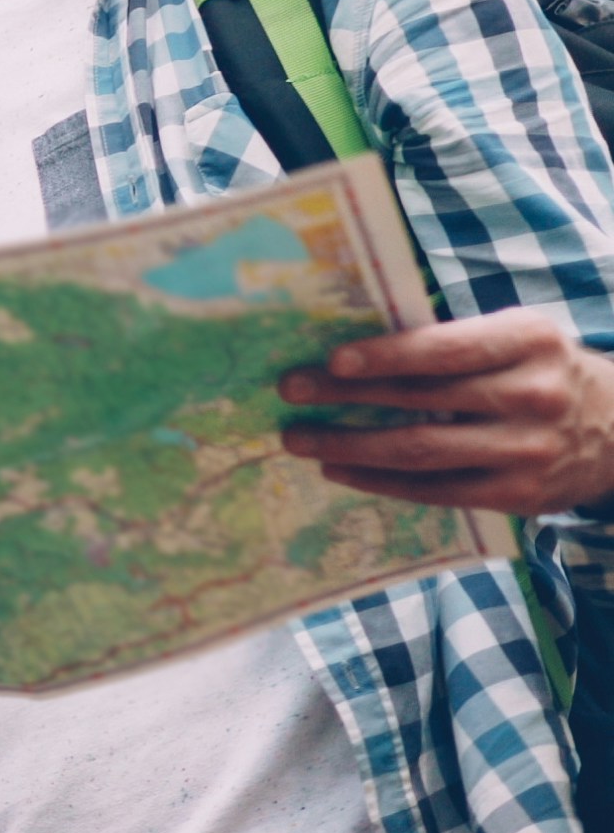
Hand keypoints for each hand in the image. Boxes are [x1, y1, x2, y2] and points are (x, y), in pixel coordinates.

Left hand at [278, 309, 613, 513]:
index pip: (447, 349)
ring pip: (422, 451)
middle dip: (346, 397)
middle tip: (291, 391)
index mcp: (529, 341)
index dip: (388, 355)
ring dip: (350, 446)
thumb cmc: (542, 371)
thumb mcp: (516, 337)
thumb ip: (452, 340)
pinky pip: (436, 490)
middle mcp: (534, 395)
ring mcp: (529, 450)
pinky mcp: (520, 495)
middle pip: (423, 400)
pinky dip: (381, 481)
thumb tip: (353, 348)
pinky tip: (341, 471)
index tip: (333, 360)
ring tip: (299, 438)